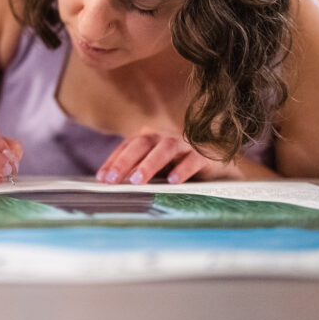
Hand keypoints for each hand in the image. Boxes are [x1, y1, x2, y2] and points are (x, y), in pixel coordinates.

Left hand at [96, 127, 239, 184]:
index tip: (102, 179)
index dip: (113, 162)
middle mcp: (163, 135)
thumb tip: (113, 184)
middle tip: (112, 179)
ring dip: (148, 165)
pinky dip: (182, 170)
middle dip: (124, 162)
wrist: (216, 159)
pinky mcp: (203, 152)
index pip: (126, 147)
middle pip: (140, 145)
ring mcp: (183, 142)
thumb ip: (137, 169)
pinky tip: (173, 181)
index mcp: (148, 136)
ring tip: (136, 181)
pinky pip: (191, 159)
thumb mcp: (155, 166)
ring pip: (163, 150)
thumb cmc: (178, 162)